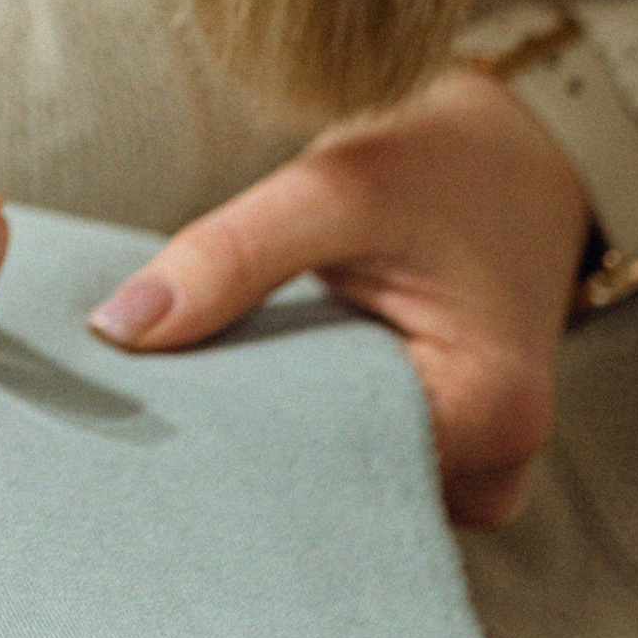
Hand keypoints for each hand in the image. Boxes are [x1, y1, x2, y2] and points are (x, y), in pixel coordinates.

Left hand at [87, 68, 592, 527]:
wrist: (520, 154)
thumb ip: (228, 256)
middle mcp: (492, 467)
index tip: (146, 411)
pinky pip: (350, 451)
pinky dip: (297, 414)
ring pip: (336, 472)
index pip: (331, 466)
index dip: (233, 437)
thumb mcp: (333, 189)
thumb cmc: (438, 167)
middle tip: (148, 402)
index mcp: (489, 414)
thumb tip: (116, 331)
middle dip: (243, 442)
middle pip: (331, 484)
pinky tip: (244, 378)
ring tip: (197, 382)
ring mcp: (470, 467)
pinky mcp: (439, 445)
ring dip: (269, 426)